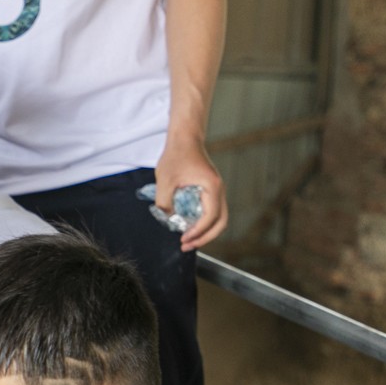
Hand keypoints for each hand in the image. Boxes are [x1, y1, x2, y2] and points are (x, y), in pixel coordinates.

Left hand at [154, 133, 227, 250]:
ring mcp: (216, 191)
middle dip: (205, 237)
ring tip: (187, 240)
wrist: (185, 138)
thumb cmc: (177, 155)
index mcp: (212, 187)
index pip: (211, 217)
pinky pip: (213, 212)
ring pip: (219, 218)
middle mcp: (218, 190)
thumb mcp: (164, 180)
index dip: (198, 232)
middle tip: (186, 245)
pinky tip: (188, 227)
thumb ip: (164, 202)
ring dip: (205, 232)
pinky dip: (204, 223)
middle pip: (221, 222)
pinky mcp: (210, 191)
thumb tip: (167, 218)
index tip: (183, 238)